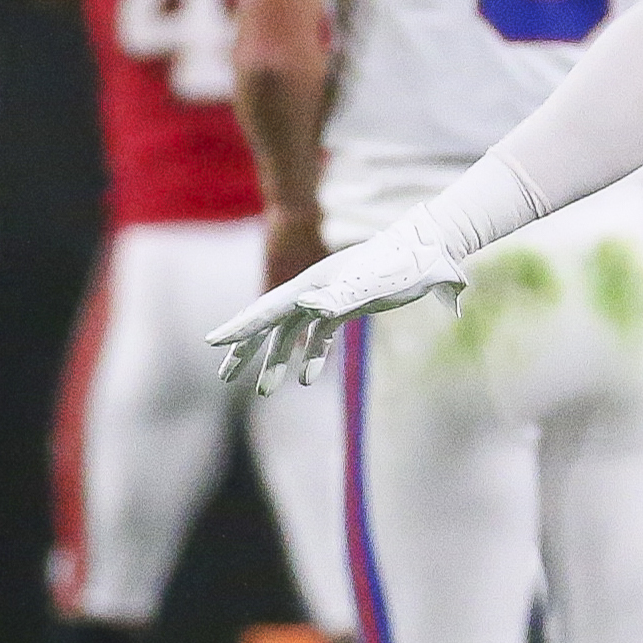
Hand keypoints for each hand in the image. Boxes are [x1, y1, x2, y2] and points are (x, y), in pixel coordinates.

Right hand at [209, 215, 467, 393]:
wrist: (429, 250)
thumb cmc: (401, 266)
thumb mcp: (370, 283)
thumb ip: (338, 297)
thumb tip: (306, 309)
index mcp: (311, 285)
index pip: (267, 309)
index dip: (241, 328)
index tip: (213, 344)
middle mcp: (313, 290)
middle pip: (270, 323)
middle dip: (247, 351)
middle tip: (225, 377)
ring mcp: (329, 296)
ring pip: (292, 333)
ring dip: (277, 360)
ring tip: (265, 391)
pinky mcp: (347, 304)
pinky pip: (320, 334)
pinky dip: (311, 355)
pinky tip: (307, 379)